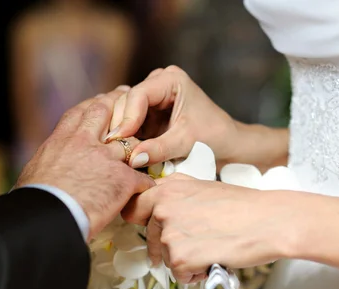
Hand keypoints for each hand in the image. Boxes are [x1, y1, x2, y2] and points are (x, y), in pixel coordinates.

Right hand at [17, 87, 154, 238]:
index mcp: (60, 142)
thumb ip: (43, 168)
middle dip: (118, 103)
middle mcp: (84, 143)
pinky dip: (146, 183)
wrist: (46, 217)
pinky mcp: (122, 179)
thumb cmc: (33, 202)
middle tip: (129, 97)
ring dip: (139, 146)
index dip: (91, 105)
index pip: (79, 114)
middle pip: (106, 112)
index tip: (100, 100)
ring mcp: (106, 159)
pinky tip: (148, 188)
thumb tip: (39, 176)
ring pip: (130, 143)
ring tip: (148, 150)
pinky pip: (142, 177)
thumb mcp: (33, 175)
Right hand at [105, 66, 240, 167]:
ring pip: (123, 113)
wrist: (226, 145)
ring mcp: (151, 99)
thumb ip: (159, 149)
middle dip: (120, 125)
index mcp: (171, 80)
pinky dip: (124, 138)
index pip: (139, 94)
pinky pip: (128, 124)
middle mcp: (158, 83)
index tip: (119, 139)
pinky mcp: (147, 115)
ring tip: (116, 152)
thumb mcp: (186, 143)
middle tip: (112, 150)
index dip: (127, 117)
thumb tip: (132, 159)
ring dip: (119, 132)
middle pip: (127, 102)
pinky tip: (121, 151)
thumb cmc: (214, 138)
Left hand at [122, 174, 298, 282]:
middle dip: (169, 247)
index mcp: (166, 189)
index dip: (142, 221)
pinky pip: (180, 275)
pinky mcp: (180, 257)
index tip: (151, 230)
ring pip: (166, 258)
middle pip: (151, 239)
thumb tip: (157, 202)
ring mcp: (169, 234)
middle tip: (195, 244)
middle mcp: (162, 209)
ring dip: (186, 260)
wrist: (270, 221)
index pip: (134, 208)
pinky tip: (213, 261)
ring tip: (212, 248)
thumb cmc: (243, 205)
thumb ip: (175, 192)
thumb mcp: (201, 186)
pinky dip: (196, 274)